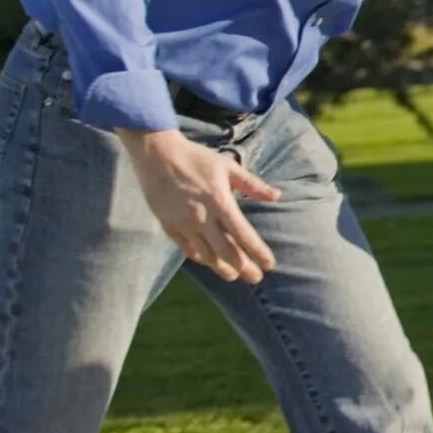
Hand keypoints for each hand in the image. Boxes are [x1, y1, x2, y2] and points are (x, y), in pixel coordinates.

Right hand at [121, 131, 281, 282]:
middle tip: (256, 278)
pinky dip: (200, 258)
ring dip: (221, 268)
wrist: (155, 154)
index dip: (258, 252)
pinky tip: (209, 262)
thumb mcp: (228, 166)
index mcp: (219, 202)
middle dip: (243, 267)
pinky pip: (186, 248)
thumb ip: (253, 185)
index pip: (243, 234)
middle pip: (226, 251)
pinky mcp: (168, 225)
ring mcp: (182, 223)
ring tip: (234, 276)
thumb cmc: (196, 158)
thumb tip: (277, 196)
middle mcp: (201, 217)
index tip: (269, 265)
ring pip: (205, 254)